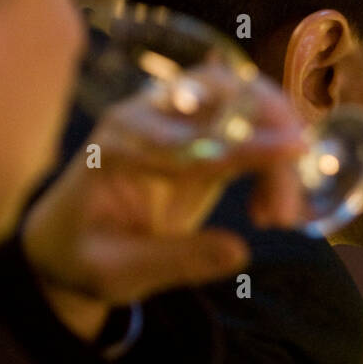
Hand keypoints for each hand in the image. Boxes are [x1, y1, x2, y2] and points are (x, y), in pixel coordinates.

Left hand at [22, 68, 306, 340]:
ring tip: (281, 218)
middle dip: (273, 130)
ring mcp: (178, 119)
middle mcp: (150, 116)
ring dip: (279, 149)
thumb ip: (176, 262)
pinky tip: (266, 212)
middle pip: (226, 91)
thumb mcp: (117, 271)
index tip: (295, 149)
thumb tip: (241, 252)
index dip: (248, 142)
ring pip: (248, 104)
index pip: (193, 133)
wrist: (67, 241)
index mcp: (119, 141)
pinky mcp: (201, 135)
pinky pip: (252, 129)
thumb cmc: (84, 254)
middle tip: (294, 186)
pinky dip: (273, 163)